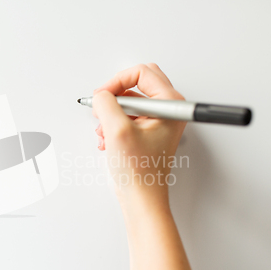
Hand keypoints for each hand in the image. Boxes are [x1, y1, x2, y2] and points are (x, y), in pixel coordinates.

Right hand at [92, 64, 185, 206]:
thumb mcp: (117, 130)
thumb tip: (100, 94)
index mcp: (170, 104)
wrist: (142, 197)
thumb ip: (106, 103)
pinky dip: (114, 123)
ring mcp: (159, 120)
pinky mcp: (149, 130)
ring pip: (130, 100)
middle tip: (103, 106)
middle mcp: (168, 110)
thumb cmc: (140, 171)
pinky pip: (128, 115)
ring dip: (112, 112)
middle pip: (137, 82)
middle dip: (115, 95)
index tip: (103, 96)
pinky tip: (108, 139)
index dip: (117, 81)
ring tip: (105, 130)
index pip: (141, 72)